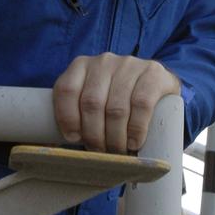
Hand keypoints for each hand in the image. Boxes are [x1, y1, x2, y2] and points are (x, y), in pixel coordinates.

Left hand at [52, 53, 179, 154]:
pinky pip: (141, 104)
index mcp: (82, 65)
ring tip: (117, 152)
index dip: (67, 118)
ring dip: (115, 137)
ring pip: (116, 108)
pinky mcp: (154, 73)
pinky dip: (136, 128)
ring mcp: (130, 64)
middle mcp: (104, 61)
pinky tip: (134, 142)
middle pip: (91, 103)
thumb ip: (77, 115)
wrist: (159, 88)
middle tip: (99, 152)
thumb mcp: (94, 100)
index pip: (66, 89)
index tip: (74, 139)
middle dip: (94, 135)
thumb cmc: (118, 102)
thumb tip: (54, 147)